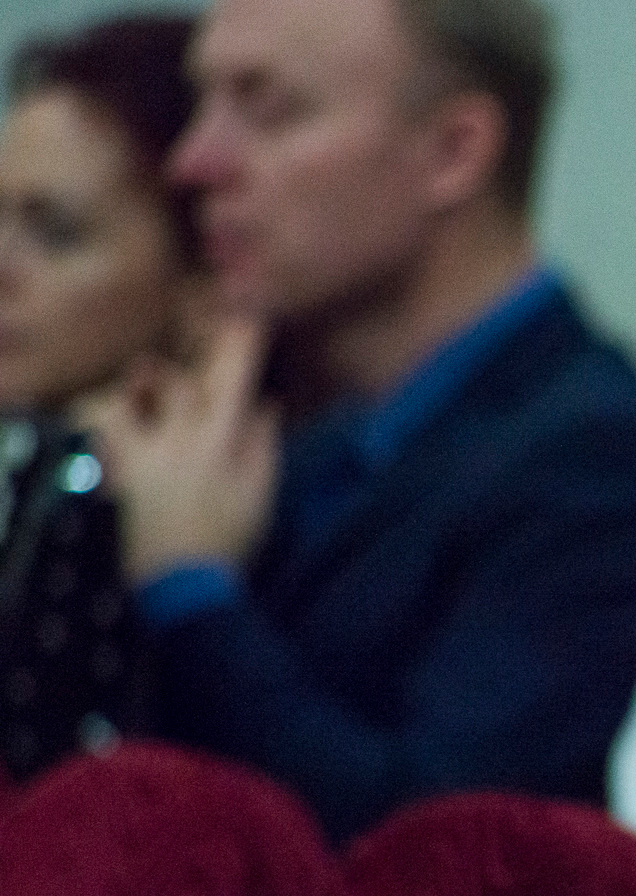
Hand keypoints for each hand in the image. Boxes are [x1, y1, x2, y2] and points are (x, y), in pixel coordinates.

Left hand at [76, 315, 279, 582]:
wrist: (183, 579)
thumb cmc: (230, 540)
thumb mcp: (261, 496)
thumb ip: (263, 446)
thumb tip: (266, 406)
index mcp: (222, 445)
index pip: (232, 382)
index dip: (240, 346)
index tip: (249, 316)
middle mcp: (181, 440)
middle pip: (184, 382)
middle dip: (196, 357)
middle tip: (209, 335)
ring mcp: (147, 451)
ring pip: (142, 395)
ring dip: (150, 380)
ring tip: (153, 377)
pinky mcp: (123, 466)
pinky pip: (108, 423)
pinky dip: (115, 409)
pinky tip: (123, 408)